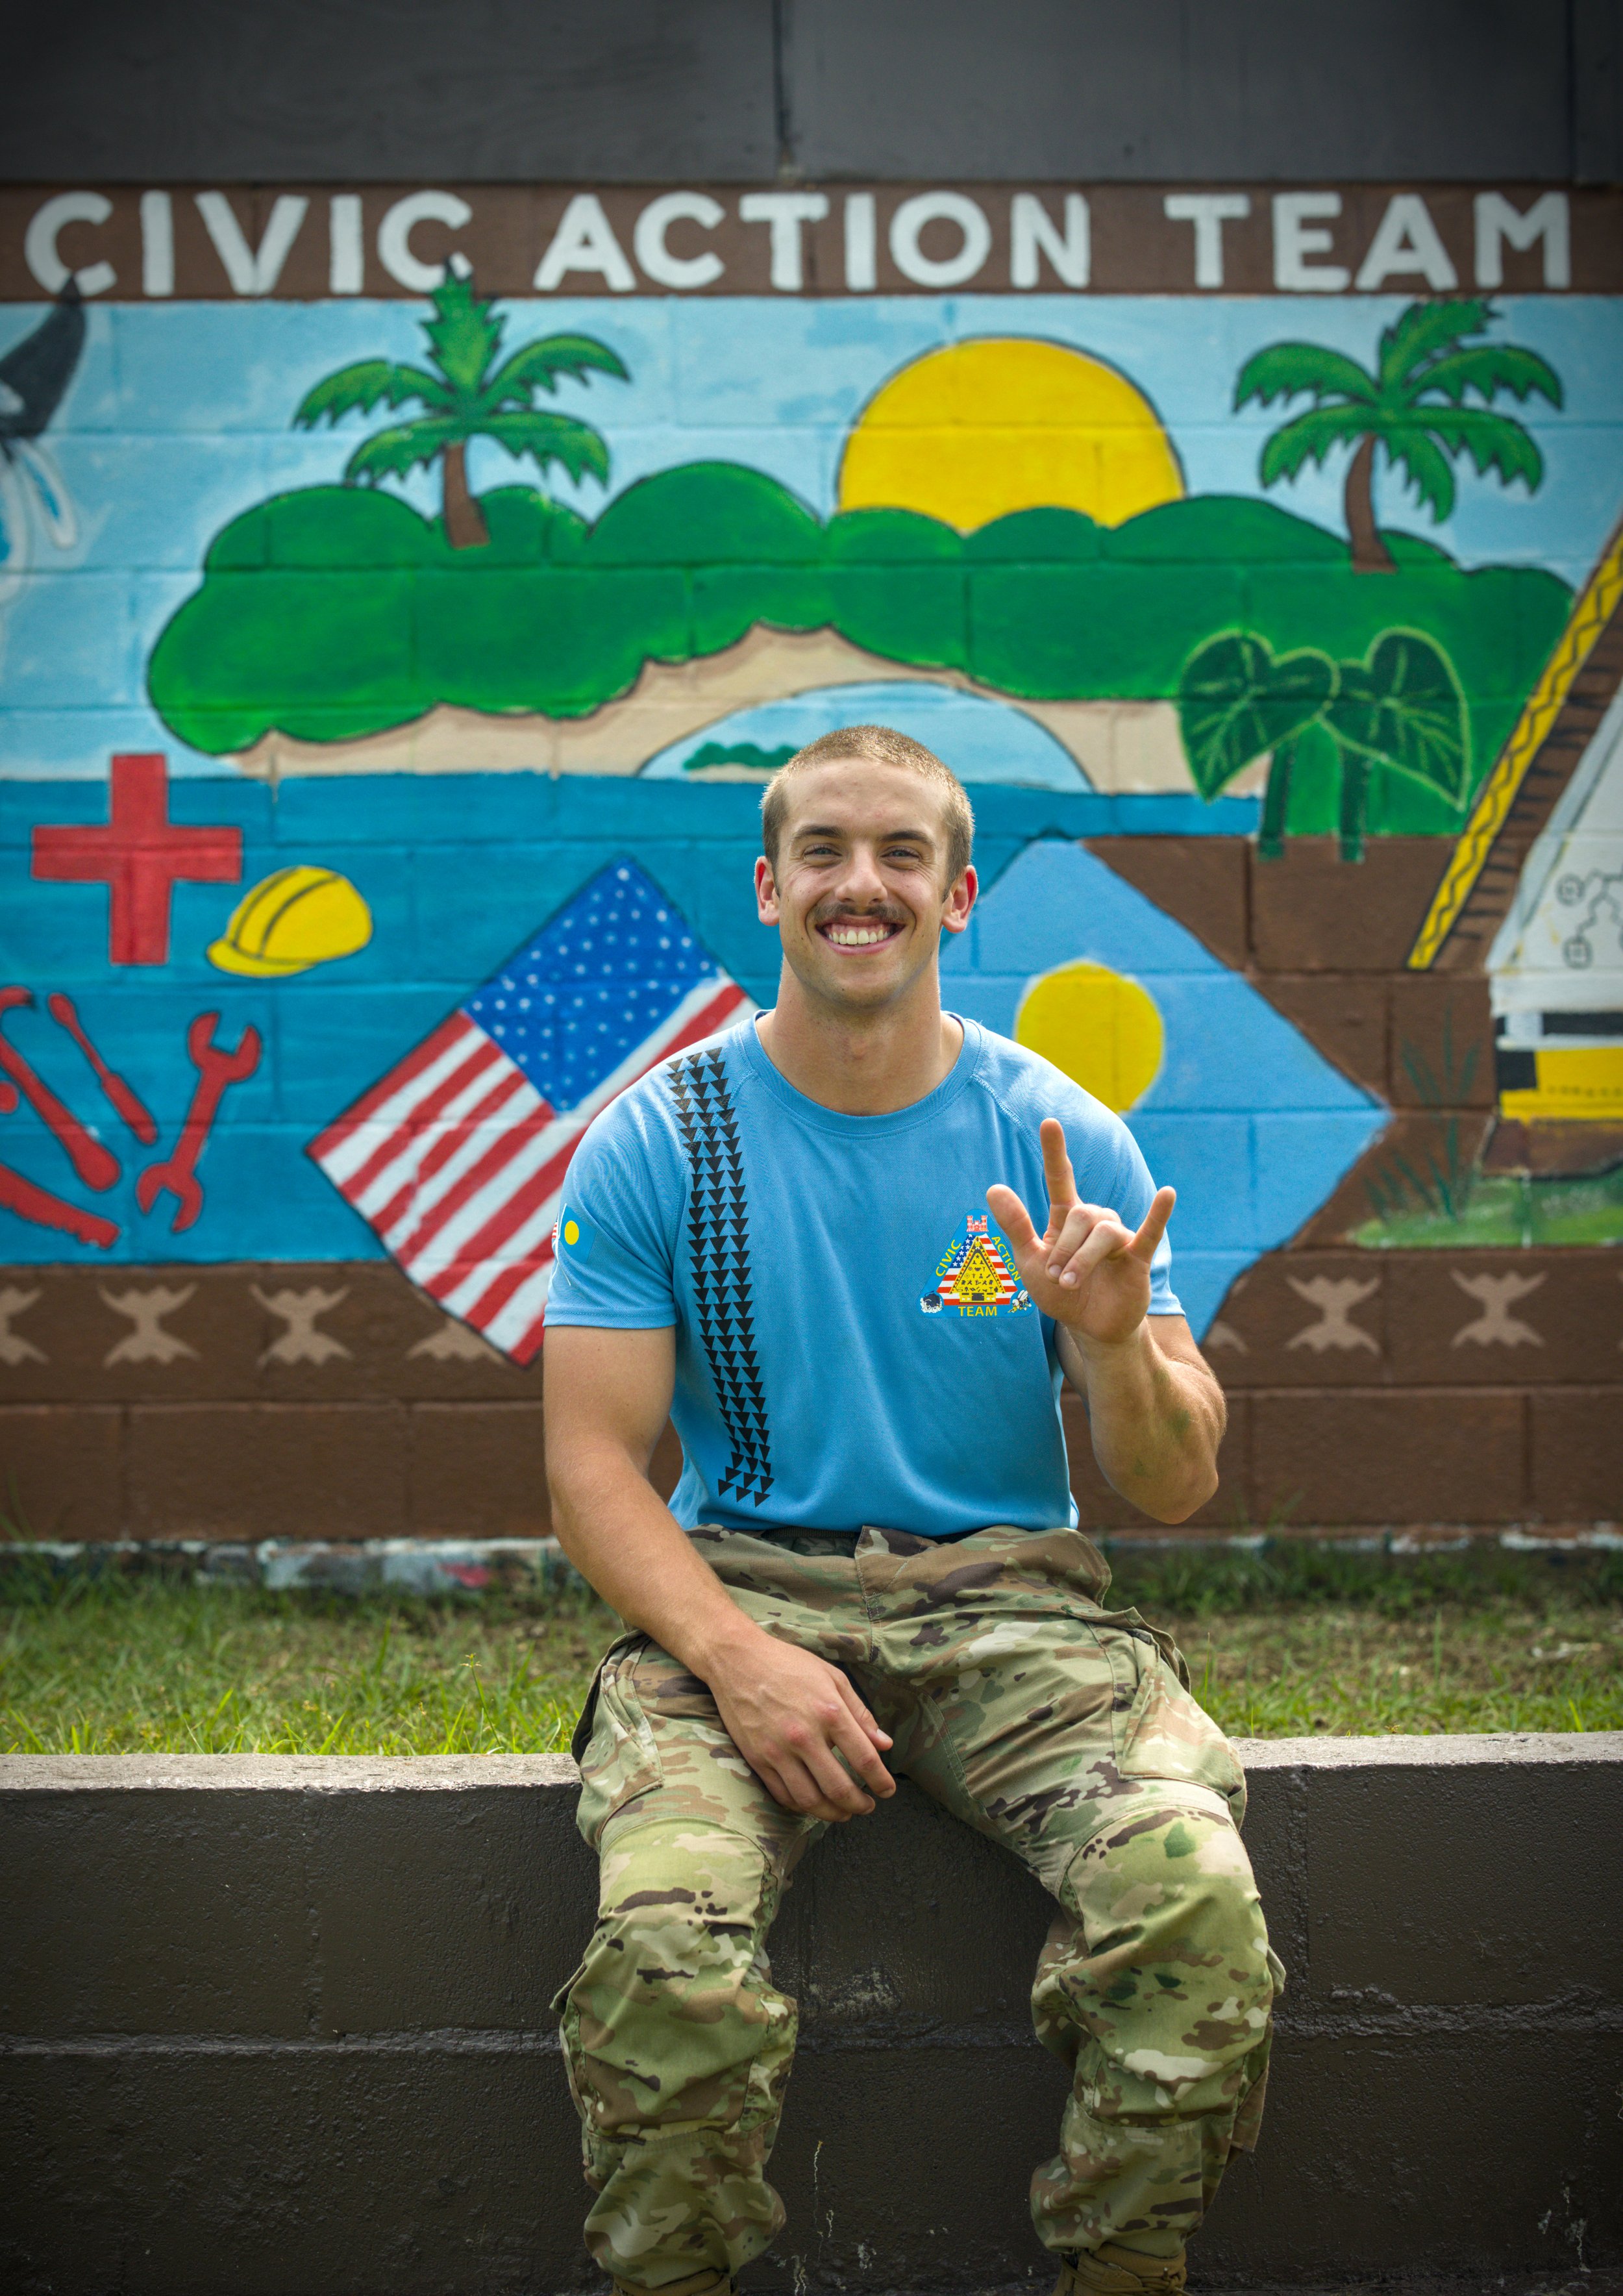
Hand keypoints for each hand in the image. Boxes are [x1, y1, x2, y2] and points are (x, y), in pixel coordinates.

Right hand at [702, 1626, 895, 1821]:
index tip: (887, 1791)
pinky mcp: (757, 1758)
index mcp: (829, 1712)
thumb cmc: (789, 1664)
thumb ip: (861, 1713)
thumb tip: (885, 1744)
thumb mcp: (833, 1678)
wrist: (737, 1659)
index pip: (864, 1759)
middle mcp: (804, 1735)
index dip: (881, 1781)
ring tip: (844, 1812)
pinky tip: (813, 1803)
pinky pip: (782, 1794)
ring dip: (832, 1813)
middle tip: (867, 1806)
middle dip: (859, 1804)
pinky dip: (801, 1807)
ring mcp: (777, 1750)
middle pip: (838, 1788)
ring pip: (810, 1800)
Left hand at [987, 1117, 1173, 1347]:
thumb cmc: (1060, 1293)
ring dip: (1082, 1259)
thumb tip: (993, 1187)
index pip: (1061, 1178)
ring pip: (1104, 1231)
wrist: (1090, 1328)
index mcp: (1067, 1219)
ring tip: (1069, 1282)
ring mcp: (1118, 1238)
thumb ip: (1016, 1225)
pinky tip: (1167, 1194)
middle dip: (1064, 1247)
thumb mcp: (1030, 1262)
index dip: (1055, 1152)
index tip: (1049, 1122)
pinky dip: (1158, 1213)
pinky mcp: (1138, 1258)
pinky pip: (1150, 1232)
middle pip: (1082, 1215)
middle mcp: (1095, 1222)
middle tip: (1054, 1276)